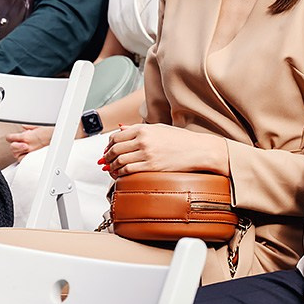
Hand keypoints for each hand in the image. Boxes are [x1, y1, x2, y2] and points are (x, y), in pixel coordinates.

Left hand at [5, 125, 53, 161]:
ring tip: (19, 148)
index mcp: (25, 137)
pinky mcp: (32, 155)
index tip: (10, 137)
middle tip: (16, 142)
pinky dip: (21, 158)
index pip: (10, 138)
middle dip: (13, 144)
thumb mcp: (37, 126)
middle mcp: (26, 145)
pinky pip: (22, 160)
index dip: (9, 137)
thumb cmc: (48, 132)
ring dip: (16, 151)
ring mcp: (29, 151)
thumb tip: (24, 127)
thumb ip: (28, 127)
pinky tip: (23, 154)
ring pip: (15, 154)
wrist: (54, 138)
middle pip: (12, 147)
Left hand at [100, 123, 227, 176]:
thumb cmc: (181, 140)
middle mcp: (144, 140)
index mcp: (144, 129)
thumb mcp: (158, 128)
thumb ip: (137, 129)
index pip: (116, 136)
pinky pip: (128, 171)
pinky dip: (120, 173)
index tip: (108, 150)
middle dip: (107, 156)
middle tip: (106, 161)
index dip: (108, 145)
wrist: (198, 150)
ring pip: (119, 161)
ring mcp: (147, 154)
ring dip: (112, 166)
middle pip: (115, 149)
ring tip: (112, 169)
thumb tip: (121, 128)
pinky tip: (121, 174)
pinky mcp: (152, 167)